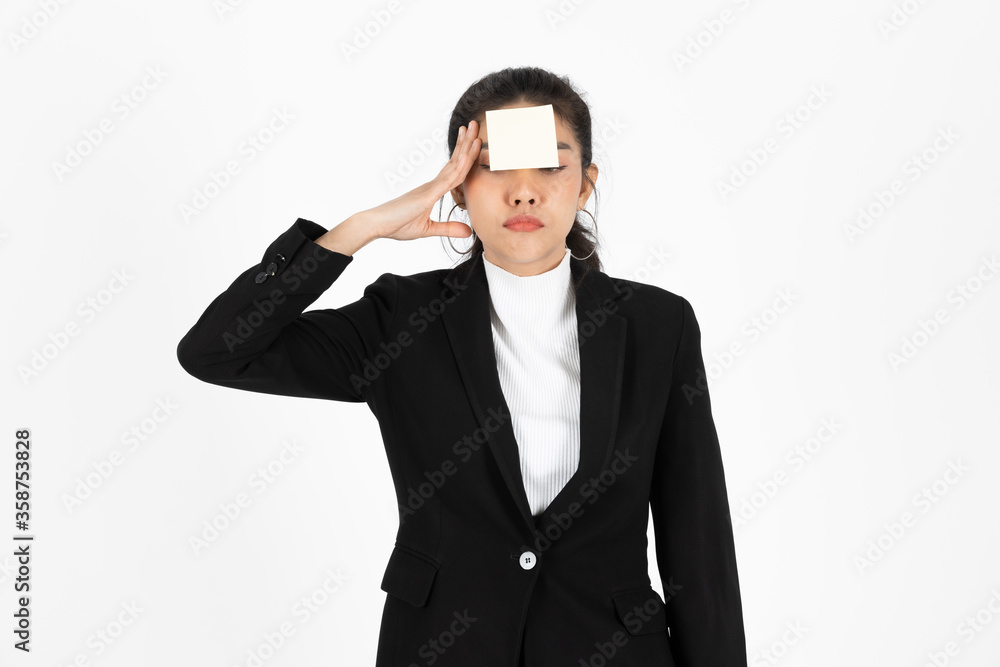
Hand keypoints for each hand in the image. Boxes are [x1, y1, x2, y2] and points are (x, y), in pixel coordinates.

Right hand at [361, 120, 480, 241]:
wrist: (376, 225)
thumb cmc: (397, 225)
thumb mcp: (428, 229)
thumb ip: (448, 228)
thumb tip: (468, 231)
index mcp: (433, 190)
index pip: (455, 171)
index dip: (466, 156)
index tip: (475, 142)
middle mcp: (432, 185)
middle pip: (455, 161)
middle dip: (467, 143)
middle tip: (475, 125)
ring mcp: (429, 188)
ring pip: (454, 166)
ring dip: (466, 148)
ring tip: (474, 129)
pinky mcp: (426, 196)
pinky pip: (445, 181)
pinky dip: (457, 168)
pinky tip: (466, 156)